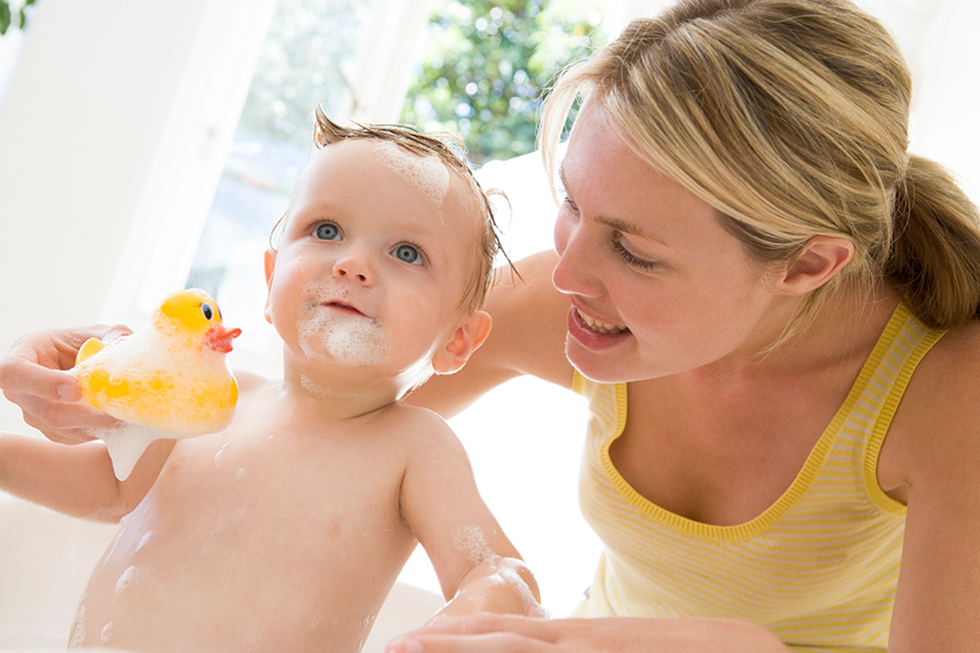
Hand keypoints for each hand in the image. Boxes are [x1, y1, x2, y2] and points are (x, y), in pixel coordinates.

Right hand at [0, 325, 130, 442]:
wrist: (80, 364)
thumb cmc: (82, 343)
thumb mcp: (95, 333)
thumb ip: (112, 335)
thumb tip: (123, 344)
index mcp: (21, 357)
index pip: (18, 373)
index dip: (45, 383)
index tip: (75, 390)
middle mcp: (19, 390)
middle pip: (45, 410)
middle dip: (83, 414)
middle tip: (114, 412)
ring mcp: (32, 414)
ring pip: (61, 429)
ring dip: (94, 425)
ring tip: (122, 415)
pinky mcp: (50, 431)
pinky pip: (72, 438)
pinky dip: (96, 431)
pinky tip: (115, 420)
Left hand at [386, 613, 790, 652]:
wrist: (752, 651)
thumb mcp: (630, 651)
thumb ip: (592, 648)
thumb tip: (563, 644)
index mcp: (581, 636)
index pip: (510, 632)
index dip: (461, 635)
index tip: (418, 640)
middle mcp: (581, 640)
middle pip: (500, 637)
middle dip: (444, 643)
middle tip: (394, 646)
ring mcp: (595, 651)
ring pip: (517, 648)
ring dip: (463, 649)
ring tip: (412, 649)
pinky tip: (476, 652)